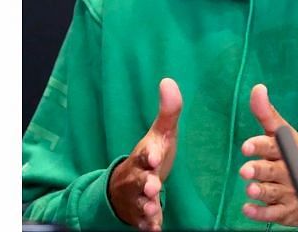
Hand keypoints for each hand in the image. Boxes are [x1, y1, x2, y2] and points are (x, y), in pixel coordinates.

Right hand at [109, 78, 182, 230]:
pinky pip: (143, 220)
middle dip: (144, 182)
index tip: (154, 155)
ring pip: (138, 202)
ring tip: (152, 206)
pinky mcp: (140, 213)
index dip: (148, 154)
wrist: (128, 185)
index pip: (143, 153)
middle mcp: (137, 176)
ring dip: (145, 204)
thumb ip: (169, 112)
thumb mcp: (161, 135)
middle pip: (138, 180)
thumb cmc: (151, 156)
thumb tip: (168, 81)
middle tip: (152, 185)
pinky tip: (155, 227)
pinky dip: (148, 223)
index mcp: (144, 155)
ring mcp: (137, 196)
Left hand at [239, 84, 297, 225]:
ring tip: (250, 189)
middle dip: (260, 170)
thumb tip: (257, 88)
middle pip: (272, 170)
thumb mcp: (286, 135)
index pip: (273, 145)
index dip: (260, 146)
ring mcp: (288, 192)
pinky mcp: (287, 211)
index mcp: (287, 151)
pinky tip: (249, 210)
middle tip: (246, 170)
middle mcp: (287, 171)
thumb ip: (267, 114)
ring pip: (273, 192)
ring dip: (261, 191)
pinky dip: (261, 213)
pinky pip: (273, 215)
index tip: (247, 146)